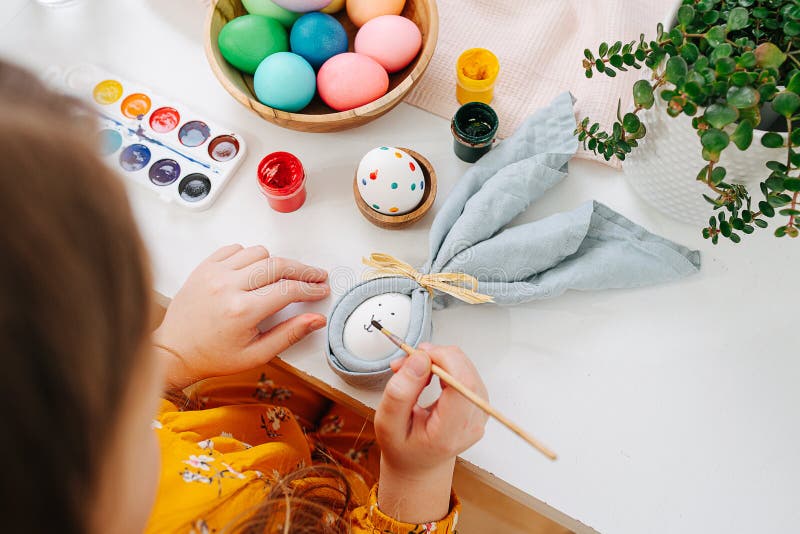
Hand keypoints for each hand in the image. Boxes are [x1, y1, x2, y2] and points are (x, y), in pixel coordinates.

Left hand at [153, 244, 329, 389]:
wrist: (174, 352)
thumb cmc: (212, 356)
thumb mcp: (256, 355)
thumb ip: (289, 335)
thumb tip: (316, 319)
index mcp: (241, 311)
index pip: (288, 290)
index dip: (311, 288)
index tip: (321, 289)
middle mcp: (227, 287)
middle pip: (278, 265)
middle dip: (303, 270)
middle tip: (315, 276)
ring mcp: (213, 273)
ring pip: (258, 252)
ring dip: (274, 263)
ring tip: (280, 278)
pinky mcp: (204, 267)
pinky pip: (235, 249)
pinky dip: (249, 257)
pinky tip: (253, 272)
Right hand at [374, 343, 488, 523]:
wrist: (418, 462)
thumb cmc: (402, 446)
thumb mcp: (387, 424)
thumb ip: (400, 392)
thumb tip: (421, 359)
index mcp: (450, 433)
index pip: (462, 384)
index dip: (443, 360)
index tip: (417, 356)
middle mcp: (472, 423)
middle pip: (465, 372)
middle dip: (435, 356)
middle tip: (406, 362)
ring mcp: (479, 413)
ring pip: (465, 367)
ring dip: (438, 359)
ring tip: (411, 370)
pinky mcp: (478, 402)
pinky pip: (465, 371)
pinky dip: (444, 365)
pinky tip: (427, 374)